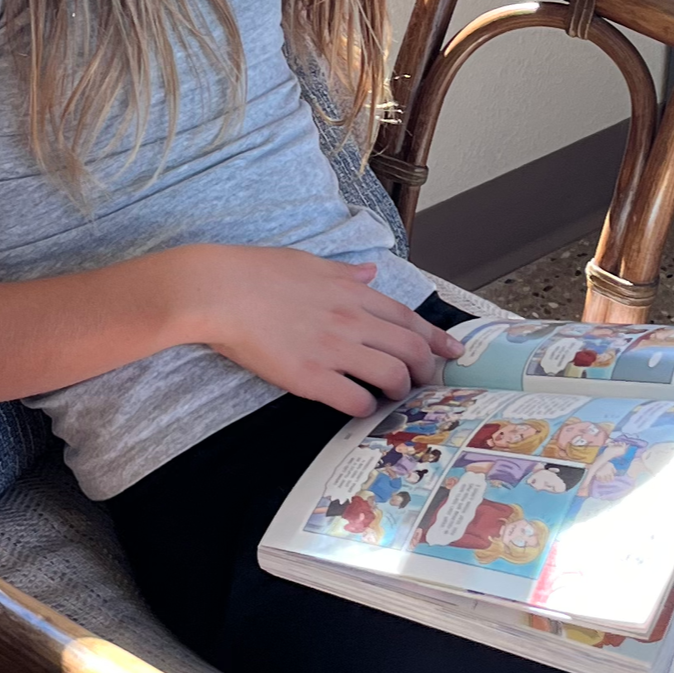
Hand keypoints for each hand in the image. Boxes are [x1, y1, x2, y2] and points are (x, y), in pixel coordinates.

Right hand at [177, 245, 461, 415]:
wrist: (219, 290)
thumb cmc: (257, 272)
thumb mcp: (309, 263)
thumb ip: (345, 273)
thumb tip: (371, 272)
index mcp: (352, 292)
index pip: (408, 318)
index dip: (436, 338)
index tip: (454, 351)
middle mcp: (352, 320)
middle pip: (411, 349)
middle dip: (427, 370)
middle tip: (427, 382)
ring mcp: (334, 349)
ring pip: (393, 376)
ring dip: (400, 391)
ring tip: (394, 397)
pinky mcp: (311, 377)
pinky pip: (355, 399)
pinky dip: (366, 408)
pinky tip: (362, 409)